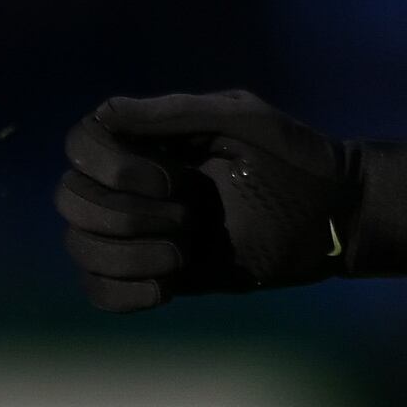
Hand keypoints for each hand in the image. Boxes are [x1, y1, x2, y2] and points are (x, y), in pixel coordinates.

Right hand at [53, 93, 406, 309]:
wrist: (335, 218)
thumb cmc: (297, 159)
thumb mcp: (244, 120)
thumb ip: (176, 113)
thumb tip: (106, 115)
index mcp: (151, 140)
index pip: (80, 144)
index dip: (106, 166)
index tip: (166, 181)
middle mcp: (136, 185)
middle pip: (70, 199)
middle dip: (123, 215)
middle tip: (189, 218)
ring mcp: (143, 231)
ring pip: (81, 246)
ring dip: (124, 256)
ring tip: (182, 255)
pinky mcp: (157, 273)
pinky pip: (100, 290)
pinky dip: (120, 293)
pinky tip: (164, 290)